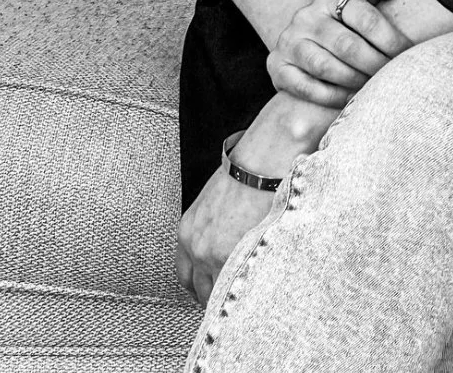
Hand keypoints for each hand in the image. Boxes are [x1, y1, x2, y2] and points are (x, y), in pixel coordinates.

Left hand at [176, 90, 334, 306]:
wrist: (267, 158)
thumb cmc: (247, 168)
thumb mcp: (215, 198)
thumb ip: (211, 227)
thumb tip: (224, 241)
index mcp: (188, 230)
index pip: (185, 275)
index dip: (201, 284)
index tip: (213, 288)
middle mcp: (197, 248)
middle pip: (201, 290)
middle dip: (217, 294)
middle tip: (234, 293)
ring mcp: (218, 257)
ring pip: (222, 295)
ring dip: (236, 294)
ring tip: (252, 290)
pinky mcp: (242, 259)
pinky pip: (242, 289)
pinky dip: (250, 291)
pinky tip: (262, 287)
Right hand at [267, 0, 413, 105]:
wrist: (306, 35)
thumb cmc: (347, 19)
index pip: (365, 17)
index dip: (391, 39)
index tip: (407, 54)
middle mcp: (305, 16)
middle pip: (347, 45)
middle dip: (376, 64)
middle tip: (393, 76)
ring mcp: (289, 42)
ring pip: (326, 67)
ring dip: (356, 81)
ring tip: (374, 87)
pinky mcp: (278, 68)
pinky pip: (307, 87)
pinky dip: (333, 96)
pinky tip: (352, 98)